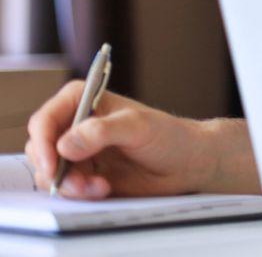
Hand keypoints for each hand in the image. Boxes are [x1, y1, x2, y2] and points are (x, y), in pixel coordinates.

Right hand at [24, 81, 257, 198]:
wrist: (188, 163)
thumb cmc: (170, 135)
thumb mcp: (138, 127)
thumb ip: (102, 131)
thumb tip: (65, 145)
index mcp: (84, 100)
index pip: (45, 119)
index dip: (43, 142)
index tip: (54, 164)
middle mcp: (76, 124)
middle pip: (41, 149)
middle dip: (56, 170)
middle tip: (80, 183)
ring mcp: (79, 151)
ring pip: (50, 172)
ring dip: (69, 185)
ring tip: (99, 187)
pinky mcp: (85, 174)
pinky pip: (65, 188)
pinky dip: (79, 193)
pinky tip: (103, 189)